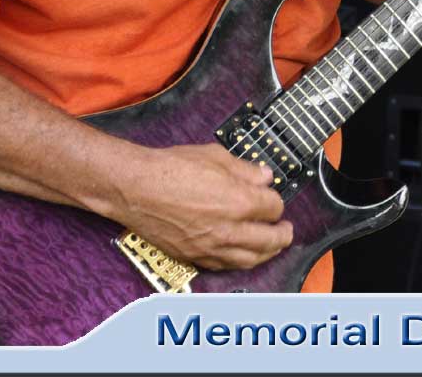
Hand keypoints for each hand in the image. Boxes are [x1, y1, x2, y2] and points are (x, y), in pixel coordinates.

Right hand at [109, 143, 290, 270]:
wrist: (135, 188)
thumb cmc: (169, 168)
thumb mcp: (213, 156)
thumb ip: (244, 169)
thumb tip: (264, 176)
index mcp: (239, 201)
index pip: (274, 208)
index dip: (275, 200)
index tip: (270, 196)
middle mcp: (230, 229)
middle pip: (270, 240)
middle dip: (282, 234)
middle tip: (286, 230)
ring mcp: (212, 247)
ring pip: (251, 259)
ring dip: (266, 253)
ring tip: (271, 247)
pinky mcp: (194, 256)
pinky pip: (226, 266)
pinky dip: (240, 261)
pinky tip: (242, 254)